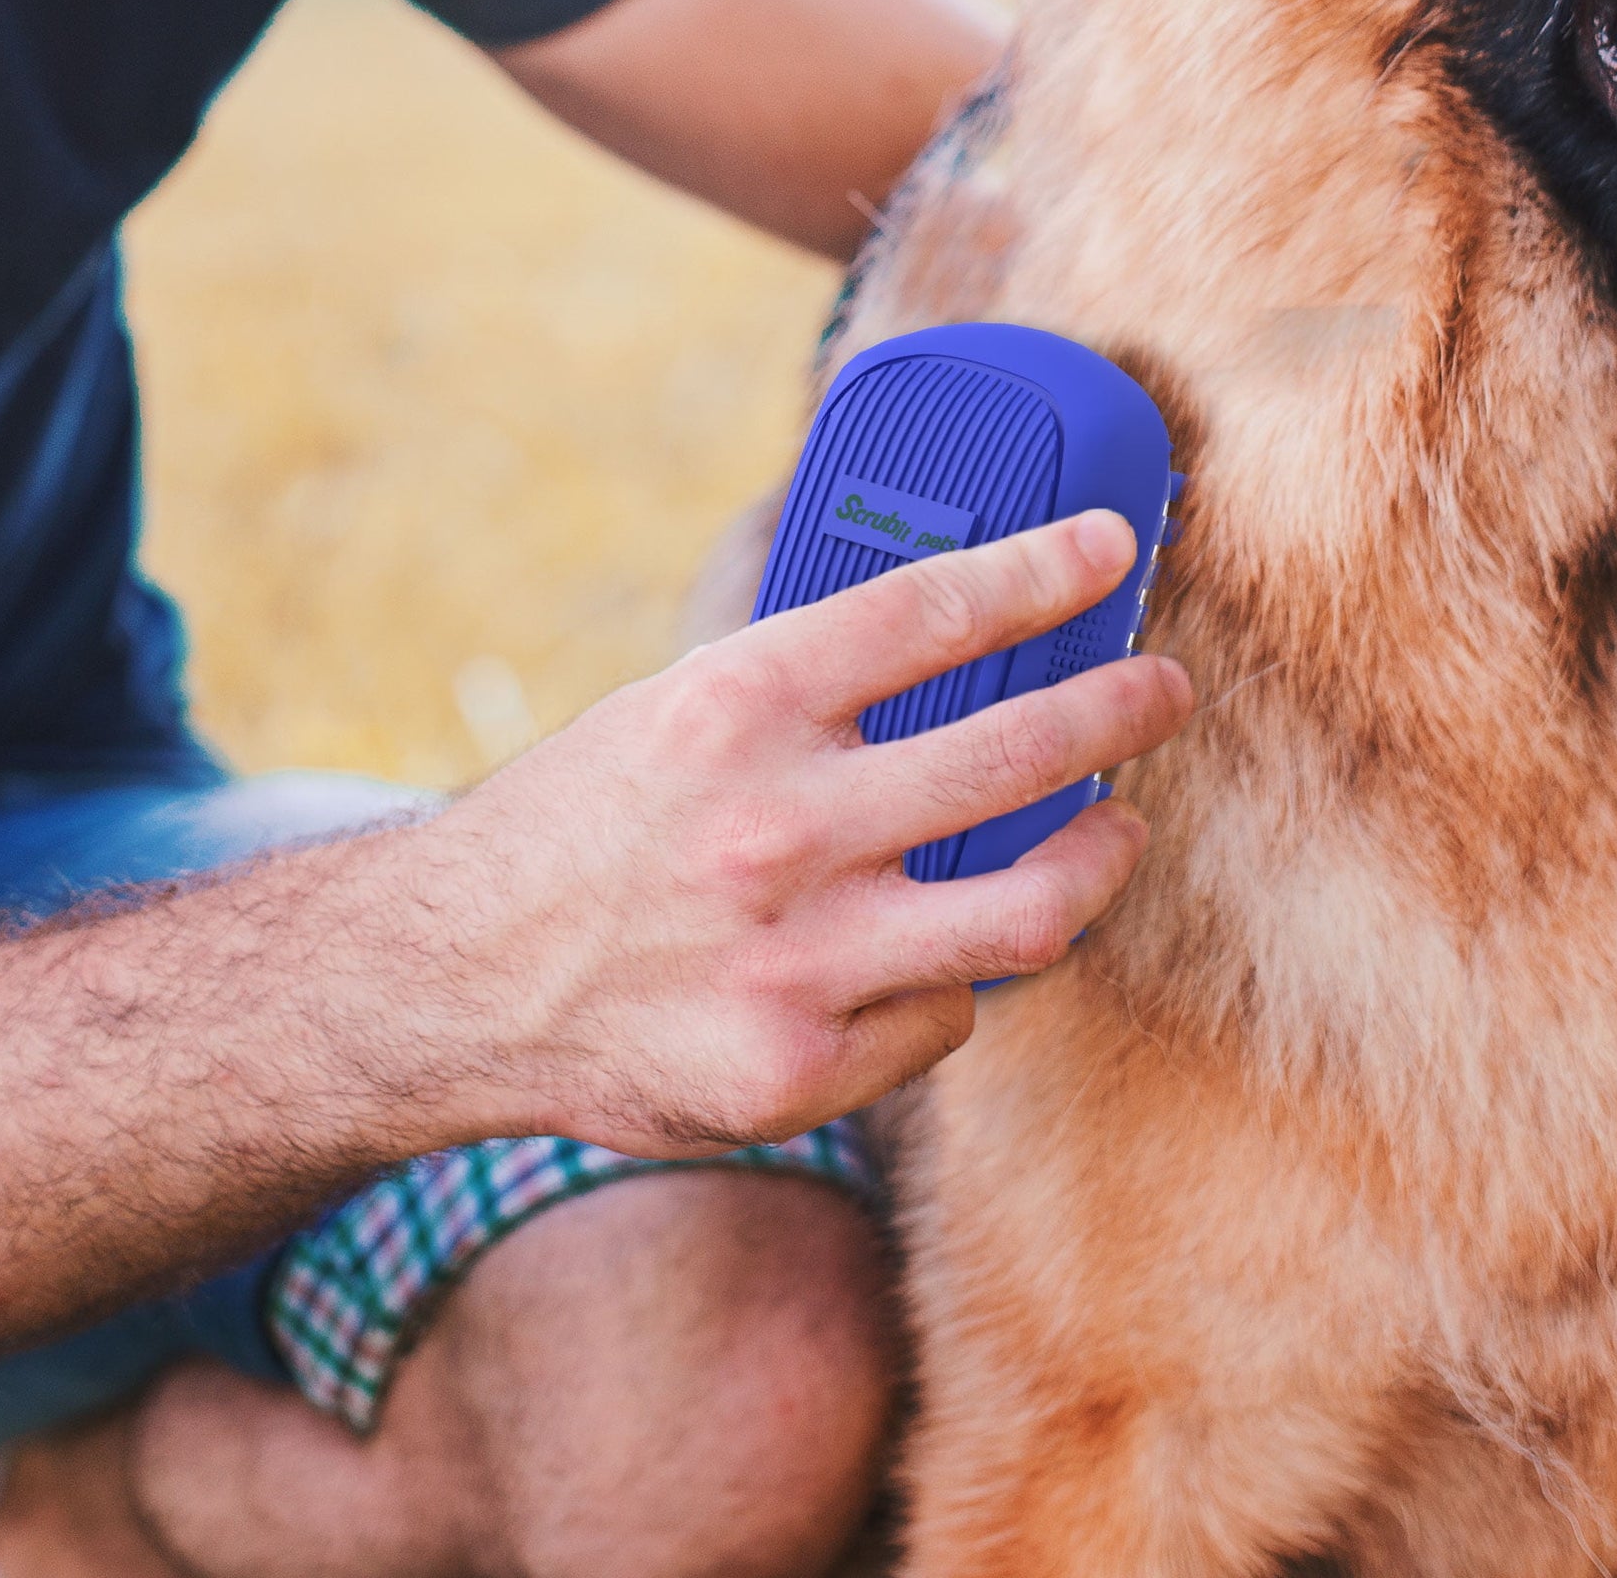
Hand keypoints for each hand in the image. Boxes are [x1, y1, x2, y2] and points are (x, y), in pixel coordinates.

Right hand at [412, 513, 1193, 1157]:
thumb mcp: (669, 709)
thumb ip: (802, 685)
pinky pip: (946, 1016)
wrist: (454, 982)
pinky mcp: (798, 1068)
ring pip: (1027, 912)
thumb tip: (954, 616)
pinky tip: (945, 950)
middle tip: (1162, 691)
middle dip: (1119, 710)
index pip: (930, 612)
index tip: (1112, 549)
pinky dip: (956, 977)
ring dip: (1098, 860)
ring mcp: (793, 959)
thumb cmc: (580, 829)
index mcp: (733, 706)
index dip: (1043, 572)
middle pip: (1015, 756)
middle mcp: (772, 828)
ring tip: (1116, 829)